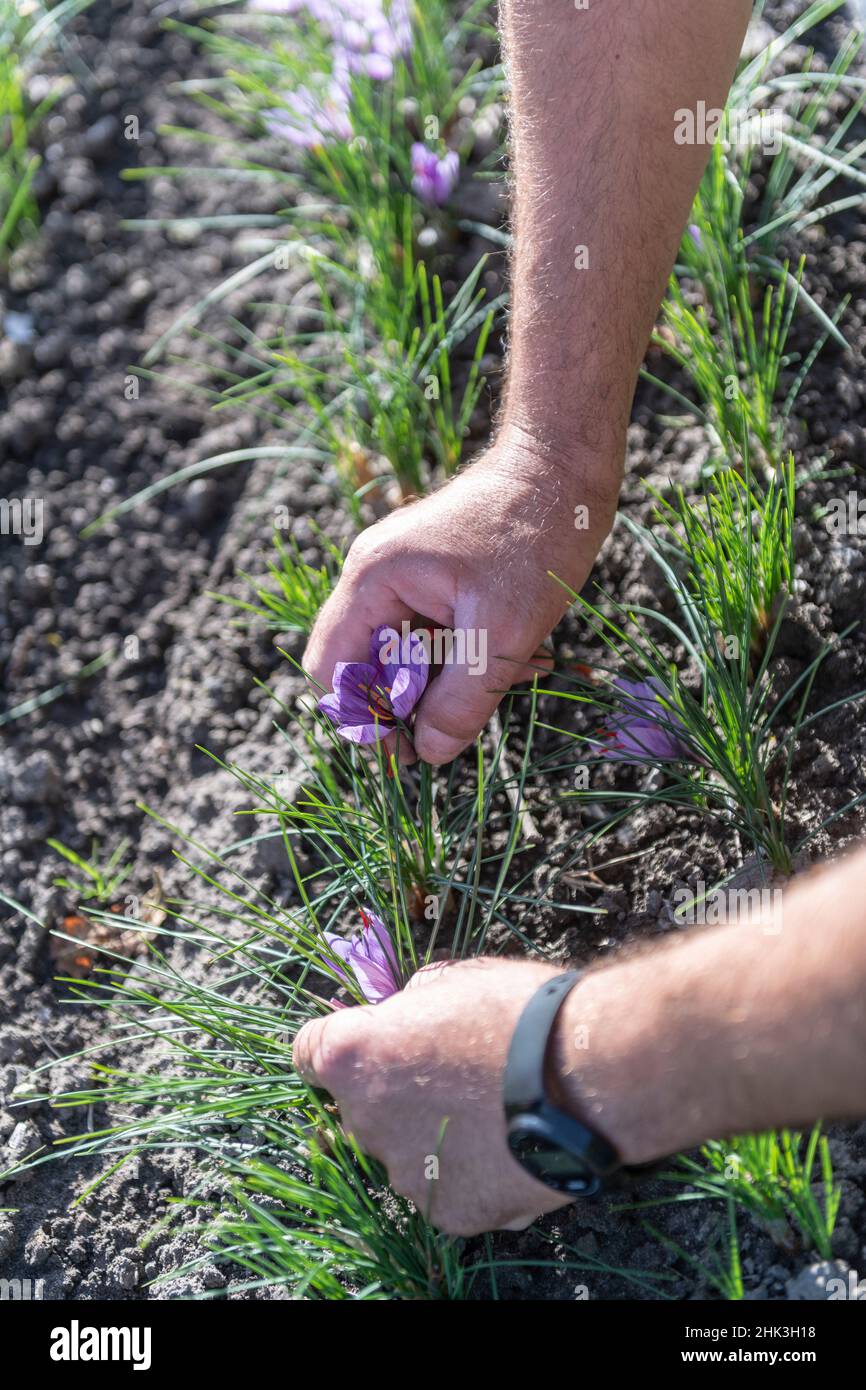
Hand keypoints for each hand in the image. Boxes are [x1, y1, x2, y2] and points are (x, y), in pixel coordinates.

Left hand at [292, 957, 574, 1235]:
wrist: (590, 1074)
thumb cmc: (519, 1012)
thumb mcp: (453, 979)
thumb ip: (410, 1005)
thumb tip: (404, 1017)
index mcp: (352, 1055)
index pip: (307, 1053)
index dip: (340, 1043)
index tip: (369, 1042)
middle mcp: (363, 1119)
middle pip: (361, 1105)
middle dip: (394, 1090)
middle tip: (452, 1073)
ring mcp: (404, 1171)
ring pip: (405, 1150)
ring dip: (432, 1134)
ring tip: (492, 1112)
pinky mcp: (447, 1211)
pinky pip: (446, 1188)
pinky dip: (468, 1172)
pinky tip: (508, 1144)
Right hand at [303, 428, 620, 763]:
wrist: (567, 463)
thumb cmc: (534, 535)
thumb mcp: (502, 632)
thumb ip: (461, 700)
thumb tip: (429, 754)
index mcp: (372, 583)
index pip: (332, 672)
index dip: (363, 719)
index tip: (410, 749)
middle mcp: (377, 579)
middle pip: (370, 669)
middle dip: (419, 701)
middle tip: (470, 720)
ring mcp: (407, 577)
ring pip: (411, 657)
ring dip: (457, 680)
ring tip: (518, 673)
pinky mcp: (439, 578)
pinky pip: (440, 635)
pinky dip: (475, 656)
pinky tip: (526, 656)